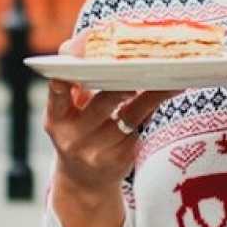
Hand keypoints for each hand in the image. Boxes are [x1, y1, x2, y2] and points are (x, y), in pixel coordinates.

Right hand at [44, 31, 179, 201]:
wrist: (84, 180)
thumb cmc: (78, 128)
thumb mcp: (68, 110)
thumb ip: (76, 83)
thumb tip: (96, 46)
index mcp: (56, 118)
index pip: (57, 96)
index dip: (62, 84)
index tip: (69, 70)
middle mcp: (73, 138)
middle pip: (101, 105)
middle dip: (121, 87)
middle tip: (139, 70)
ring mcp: (97, 153)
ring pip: (129, 117)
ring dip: (151, 95)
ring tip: (169, 79)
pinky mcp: (119, 161)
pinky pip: (139, 130)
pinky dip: (152, 110)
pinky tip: (167, 94)